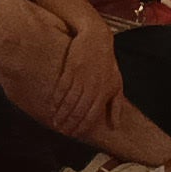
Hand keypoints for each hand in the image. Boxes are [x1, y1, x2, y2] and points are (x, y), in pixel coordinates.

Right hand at [36, 20, 121, 142]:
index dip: (82, 126)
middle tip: (62, 131)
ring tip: (56, 122)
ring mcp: (81, 78)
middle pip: (79, 110)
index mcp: (104, 92)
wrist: (96, 37)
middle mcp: (93, 87)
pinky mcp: (71, 68)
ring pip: (69, 101)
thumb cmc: (108, 62)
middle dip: (70, 123)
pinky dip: (57, 99)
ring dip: (62, 114)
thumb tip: (115, 126)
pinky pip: (62, 88)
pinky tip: (53, 106)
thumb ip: (116, 105)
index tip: (74, 134)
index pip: (91, 115)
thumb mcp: (117, 83)